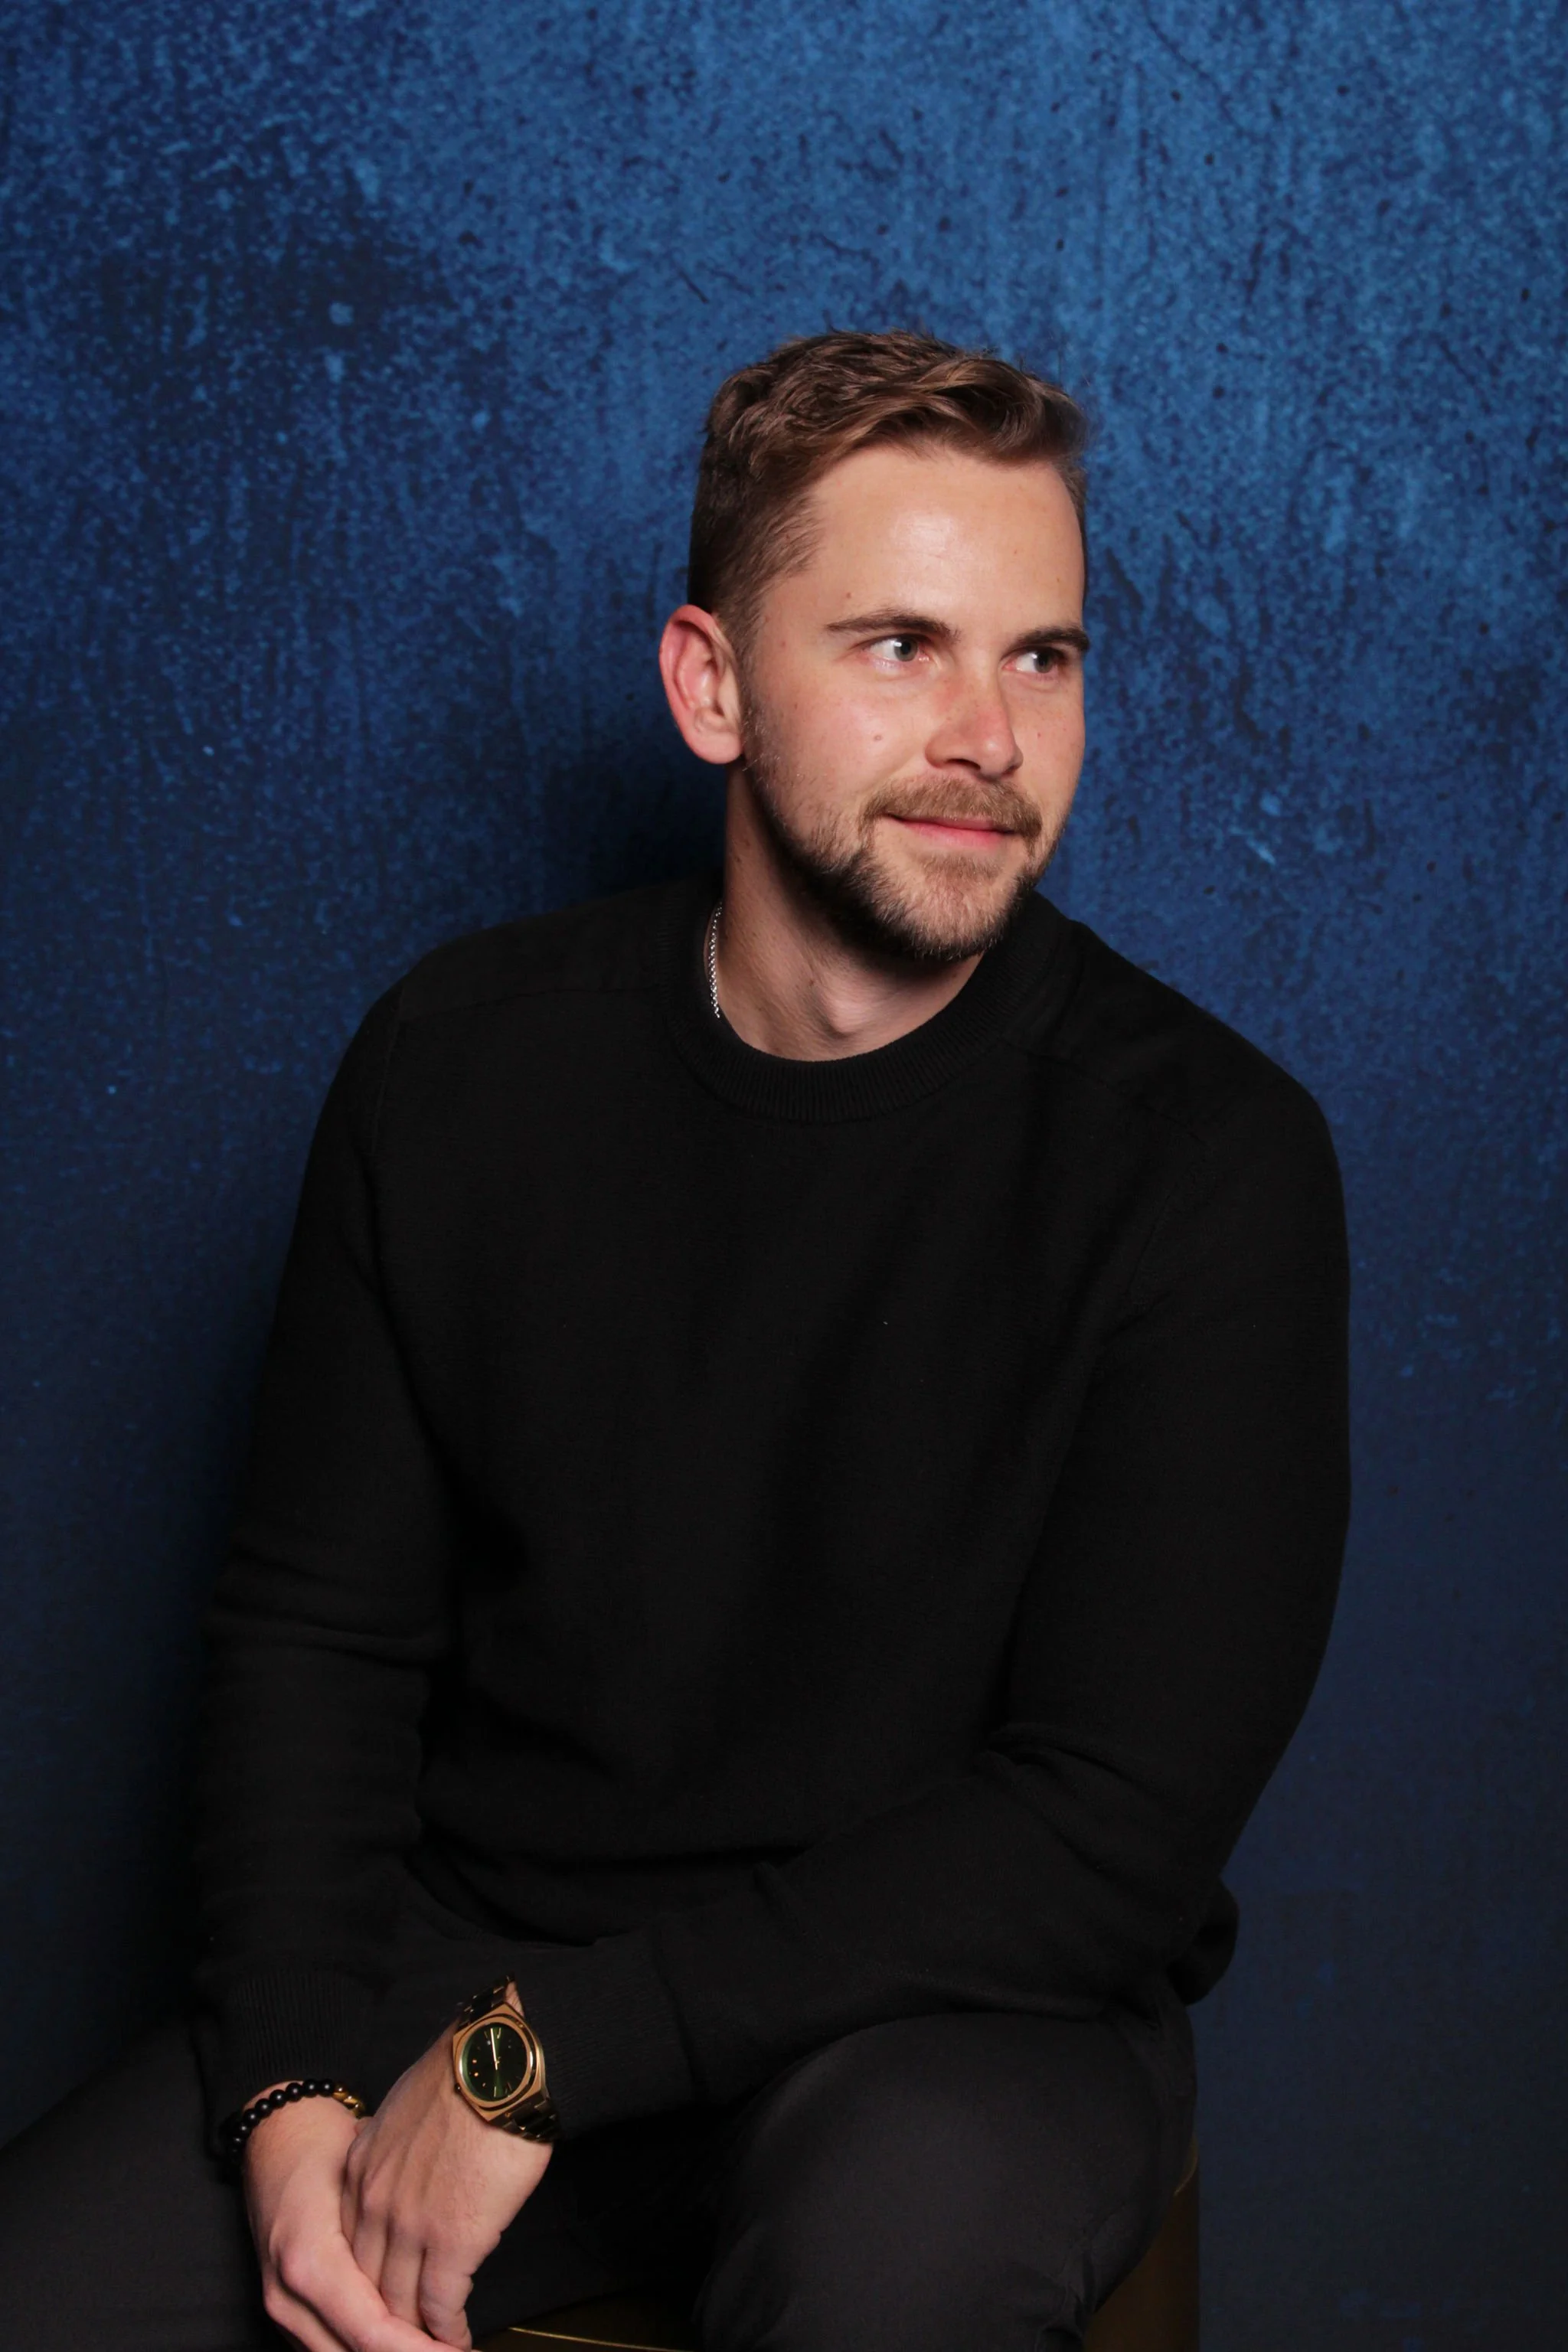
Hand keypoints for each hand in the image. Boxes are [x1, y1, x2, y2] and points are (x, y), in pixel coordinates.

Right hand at [243, 2093, 435, 2351]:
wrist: (275, 2138)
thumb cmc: (323, 2148)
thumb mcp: (364, 2176)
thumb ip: (396, 2230)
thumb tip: (451, 2267)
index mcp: (310, 2263)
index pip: (372, 2332)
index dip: (420, 2349)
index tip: (458, 2350)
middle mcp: (288, 2298)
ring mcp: (281, 2310)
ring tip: (438, 2347)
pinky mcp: (283, 2314)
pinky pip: (327, 2349)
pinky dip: (365, 2350)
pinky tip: (406, 2341)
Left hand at [341, 2029, 552, 2346]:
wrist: (499, 2063)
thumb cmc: (467, 2073)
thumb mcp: (407, 2106)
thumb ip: (397, 2148)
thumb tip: (414, 2167)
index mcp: (360, 2169)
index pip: (350, 2246)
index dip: (367, 2281)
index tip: (383, 2298)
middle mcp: (372, 2203)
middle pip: (366, 2284)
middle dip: (382, 2319)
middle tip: (402, 2336)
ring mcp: (407, 2226)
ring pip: (398, 2305)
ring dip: (414, 2336)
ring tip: (433, 2349)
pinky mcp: (450, 2241)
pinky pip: (439, 2307)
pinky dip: (447, 2333)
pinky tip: (458, 2342)